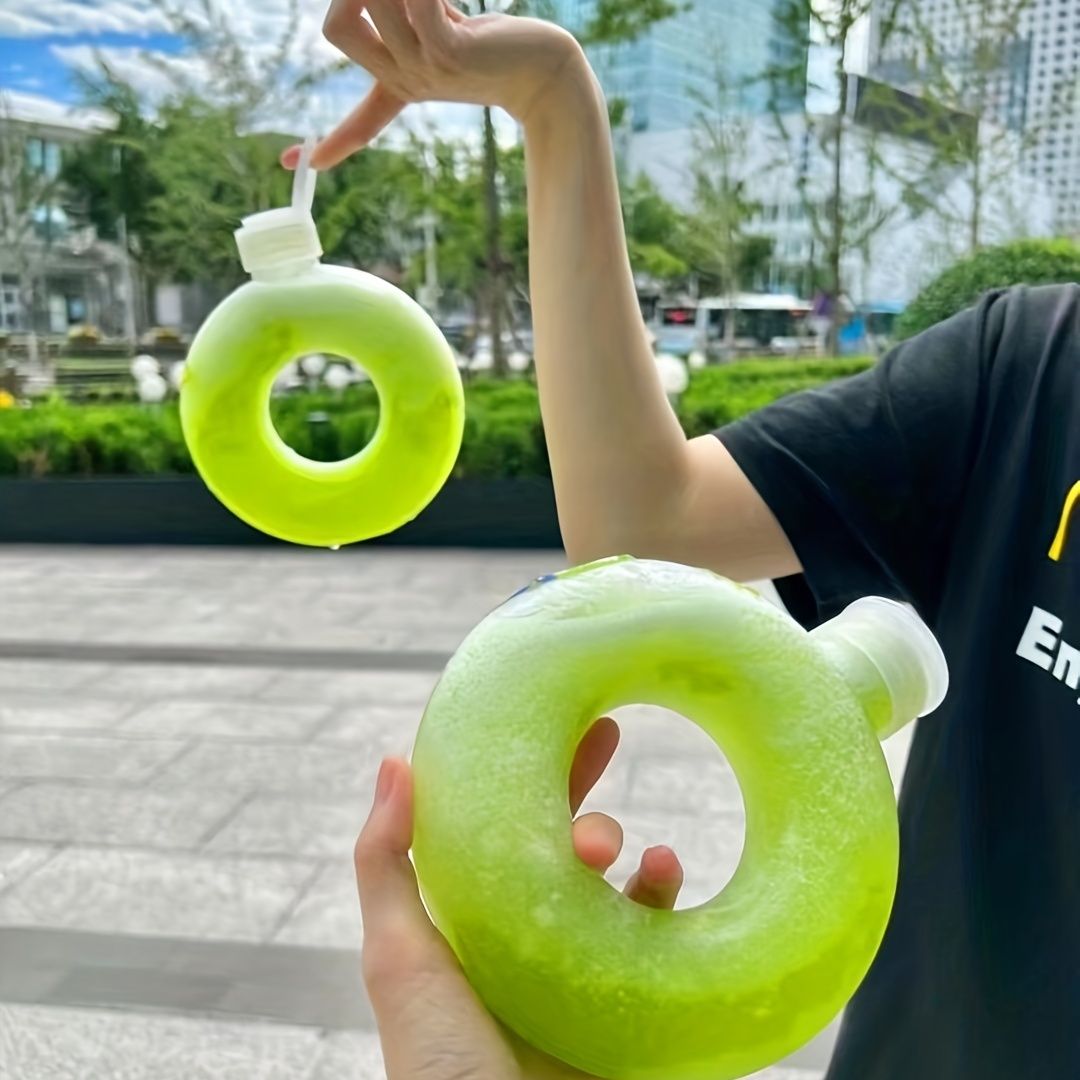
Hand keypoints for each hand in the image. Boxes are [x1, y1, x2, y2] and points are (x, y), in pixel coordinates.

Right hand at [283, 0, 583, 169]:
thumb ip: (407, 15)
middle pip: (338, 28)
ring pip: (371, 2)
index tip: (295, 166)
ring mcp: (425, 68)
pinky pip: (416, 1)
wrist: (548, 68)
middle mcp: (407, 80)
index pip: (356, 117)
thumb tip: (370, 1)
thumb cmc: (499, 45)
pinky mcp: (448, 51)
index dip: (327, 135)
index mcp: (401, 84)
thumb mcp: (441, 30)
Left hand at [355, 717, 684, 1078]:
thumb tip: (392, 760)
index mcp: (478, 918)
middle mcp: (532, 936)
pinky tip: (668, 880)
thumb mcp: (400, 959)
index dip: (529, 767)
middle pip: (565, 839)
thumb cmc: (437, 1064)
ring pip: (619, 885)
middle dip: (584, 785)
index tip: (558, 716)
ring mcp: (583, 968)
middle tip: (608, 733)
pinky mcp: (629, 1003)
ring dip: (630, 850)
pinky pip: (661, 937)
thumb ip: (386, 864)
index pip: (505, 823)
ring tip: (632, 854)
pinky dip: (669, 899)